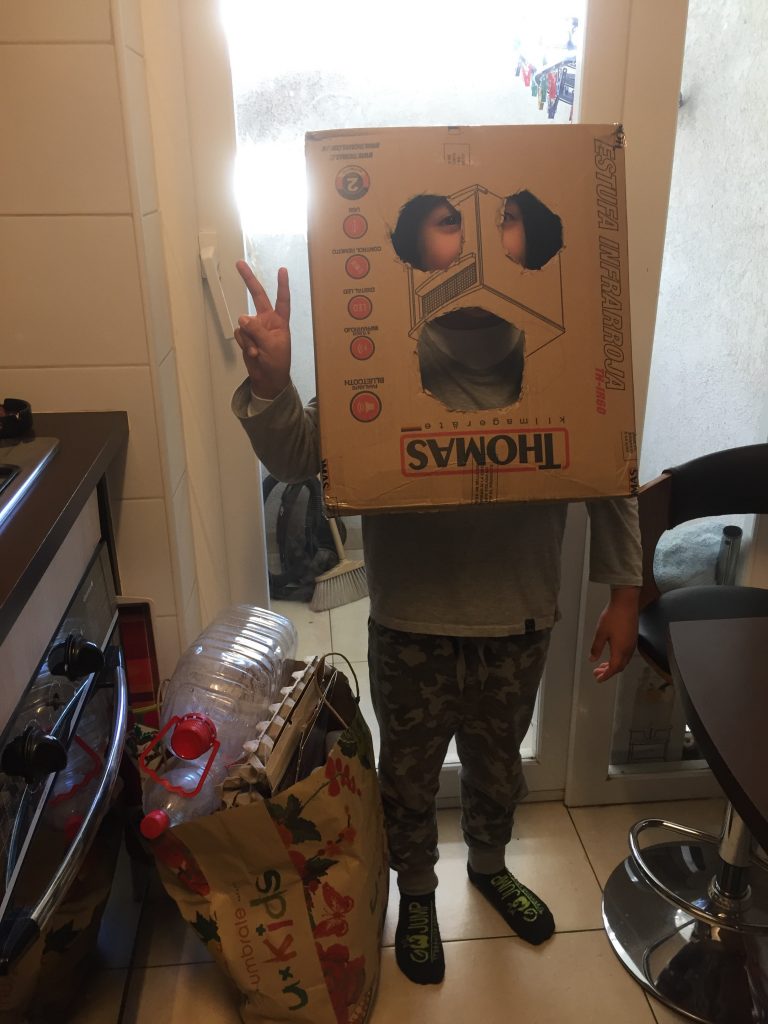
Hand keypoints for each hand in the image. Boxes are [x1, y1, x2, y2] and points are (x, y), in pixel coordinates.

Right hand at [234, 261, 291, 398]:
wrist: (268, 380)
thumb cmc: (277, 363)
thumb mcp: (272, 346)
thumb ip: (258, 330)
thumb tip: (243, 318)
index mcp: (280, 321)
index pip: (282, 300)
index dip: (282, 285)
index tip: (282, 270)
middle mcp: (267, 320)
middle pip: (257, 296)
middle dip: (248, 280)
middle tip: (239, 264)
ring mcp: (255, 327)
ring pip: (244, 324)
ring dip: (249, 339)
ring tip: (259, 352)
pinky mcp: (245, 336)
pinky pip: (240, 334)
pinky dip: (244, 345)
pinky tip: (253, 354)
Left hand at [589, 586, 639, 682]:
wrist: (626, 603)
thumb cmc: (614, 616)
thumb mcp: (600, 633)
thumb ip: (596, 648)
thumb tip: (592, 659)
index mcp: (620, 650)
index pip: (613, 669)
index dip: (605, 676)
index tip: (598, 679)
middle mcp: (628, 649)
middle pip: (619, 667)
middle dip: (608, 672)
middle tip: (597, 673)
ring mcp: (632, 643)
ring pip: (623, 661)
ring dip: (613, 665)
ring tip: (602, 665)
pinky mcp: (633, 638)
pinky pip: (626, 654)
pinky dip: (618, 658)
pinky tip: (612, 654)